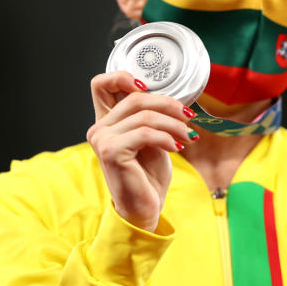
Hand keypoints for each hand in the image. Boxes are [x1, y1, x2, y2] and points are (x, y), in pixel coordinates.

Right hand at [87, 71, 195, 231]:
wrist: (144, 208)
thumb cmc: (148, 176)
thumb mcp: (151, 139)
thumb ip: (149, 117)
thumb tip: (171, 98)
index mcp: (106, 122)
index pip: (101, 84)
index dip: (123, 77)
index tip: (149, 88)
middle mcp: (99, 128)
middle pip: (134, 98)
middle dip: (167, 104)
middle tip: (187, 117)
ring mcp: (102, 140)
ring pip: (145, 116)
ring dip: (173, 124)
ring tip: (187, 136)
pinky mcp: (112, 152)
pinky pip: (146, 133)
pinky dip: (167, 138)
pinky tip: (177, 147)